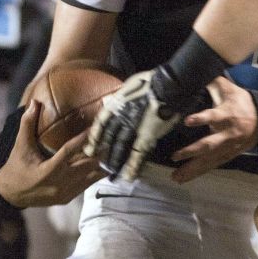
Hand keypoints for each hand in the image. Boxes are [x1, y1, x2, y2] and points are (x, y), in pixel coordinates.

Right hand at [0, 101, 104, 207]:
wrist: (10, 195)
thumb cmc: (16, 167)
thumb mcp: (20, 146)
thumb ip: (27, 124)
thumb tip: (34, 102)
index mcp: (47, 170)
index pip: (69, 152)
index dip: (83, 139)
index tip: (95, 128)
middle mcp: (58, 183)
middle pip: (86, 165)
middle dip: (100, 152)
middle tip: (114, 137)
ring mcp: (64, 193)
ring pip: (90, 178)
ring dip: (103, 164)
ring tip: (117, 150)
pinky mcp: (67, 198)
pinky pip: (86, 186)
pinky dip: (96, 175)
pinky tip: (107, 164)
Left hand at [85, 68, 201, 180]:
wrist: (167, 86)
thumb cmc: (150, 82)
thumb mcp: (128, 86)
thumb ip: (119, 97)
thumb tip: (110, 101)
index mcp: (116, 105)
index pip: (100, 125)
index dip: (95, 138)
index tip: (90, 148)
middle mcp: (120, 119)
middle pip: (109, 139)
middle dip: (104, 153)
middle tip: (100, 164)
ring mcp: (133, 129)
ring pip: (120, 149)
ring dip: (116, 162)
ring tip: (113, 174)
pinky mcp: (146, 136)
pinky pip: (137, 154)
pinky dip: (133, 166)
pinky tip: (130, 176)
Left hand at [170, 77, 257, 183]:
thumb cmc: (241, 102)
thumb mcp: (229, 89)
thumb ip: (213, 82)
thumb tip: (194, 71)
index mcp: (227, 114)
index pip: (213, 116)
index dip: (202, 118)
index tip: (188, 120)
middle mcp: (227, 133)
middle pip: (210, 144)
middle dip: (192, 151)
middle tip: (175, 156)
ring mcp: (228, 147)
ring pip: (209, 160)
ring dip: (192, 169)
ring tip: (175, 177)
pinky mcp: (228, 155)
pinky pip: (211, 165)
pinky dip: (197, 173)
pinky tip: (183, 179)